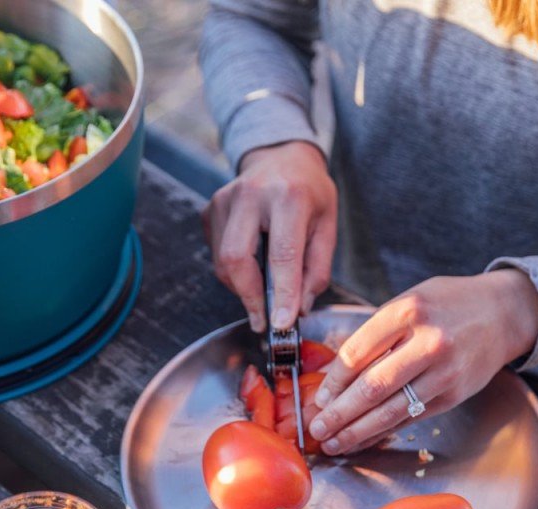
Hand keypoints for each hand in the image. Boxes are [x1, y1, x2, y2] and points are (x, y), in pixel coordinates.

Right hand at [202, 141, 337, 331]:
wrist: (282, 156)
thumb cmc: (309, 193)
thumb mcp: (328, 226)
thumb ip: (317, 270)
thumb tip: (299, 308)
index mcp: (288, 196)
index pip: (282, 254)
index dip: (282, 294)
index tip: (282, 323)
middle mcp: (251, 195)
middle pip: (237, 259)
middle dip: (250, 298)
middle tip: (265, 321)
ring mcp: (224, 200)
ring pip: (224, 263)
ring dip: (244, 287)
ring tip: (265, 288)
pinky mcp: (210, 210)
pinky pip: (217, 255)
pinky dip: (235, 273)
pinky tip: (252, 263)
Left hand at [307, 270, 537, 454]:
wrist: (503, 314)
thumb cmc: (448, 305)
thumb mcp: (408, 302)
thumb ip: (373, 334)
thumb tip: (333, 372)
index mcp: (408, 311)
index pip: (358, 353)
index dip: (333, 382)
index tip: (318, 399)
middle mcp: (427, 342)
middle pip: (371, 387)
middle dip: (339, 414)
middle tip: (316, 429)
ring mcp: (443, 372)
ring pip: (391, 410)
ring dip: (357, 431)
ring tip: (333, 443)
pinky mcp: (453, 395)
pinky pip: (410, 417)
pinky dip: (383, 431)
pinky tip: (363, 439)